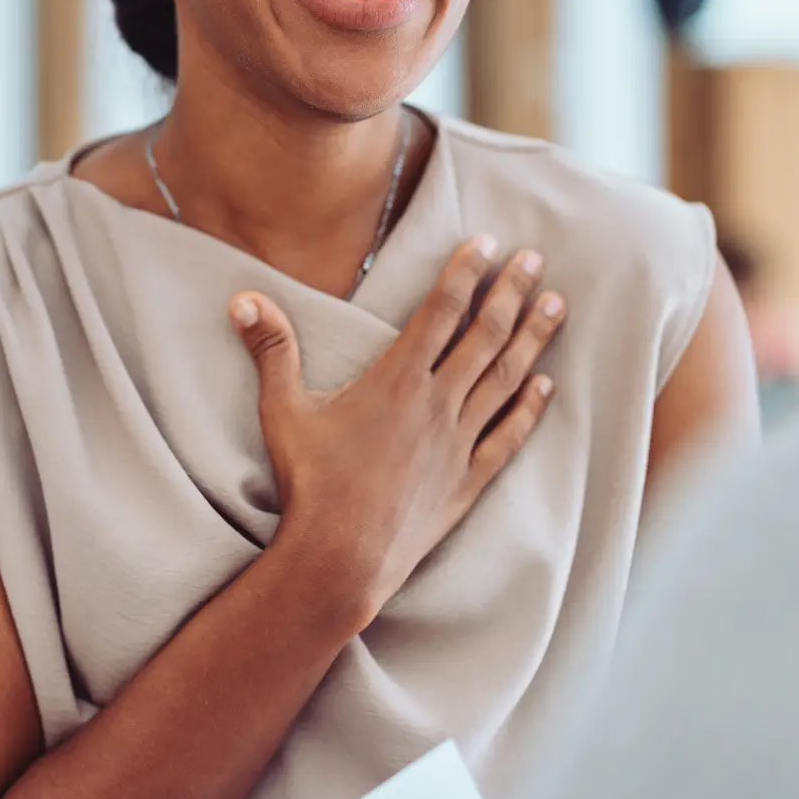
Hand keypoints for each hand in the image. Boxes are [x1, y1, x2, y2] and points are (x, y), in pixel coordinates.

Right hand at [231, 236, 563, 620]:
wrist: (341, 557)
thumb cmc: (310, 484)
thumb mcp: (282, 410)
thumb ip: (271, 349)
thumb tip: (242, 298)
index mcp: (397, 380)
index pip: (441, 311)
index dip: (465, 272)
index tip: (486, 242)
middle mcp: (437, 404)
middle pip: (485, 336)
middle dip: (512, 292)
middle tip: (536, 259)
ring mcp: (457, 444)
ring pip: (506, 379)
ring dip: (534, 338)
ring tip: (557, 305)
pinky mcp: (466, 482)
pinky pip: (508, 437)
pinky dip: (530, 409)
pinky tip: (547, 385)